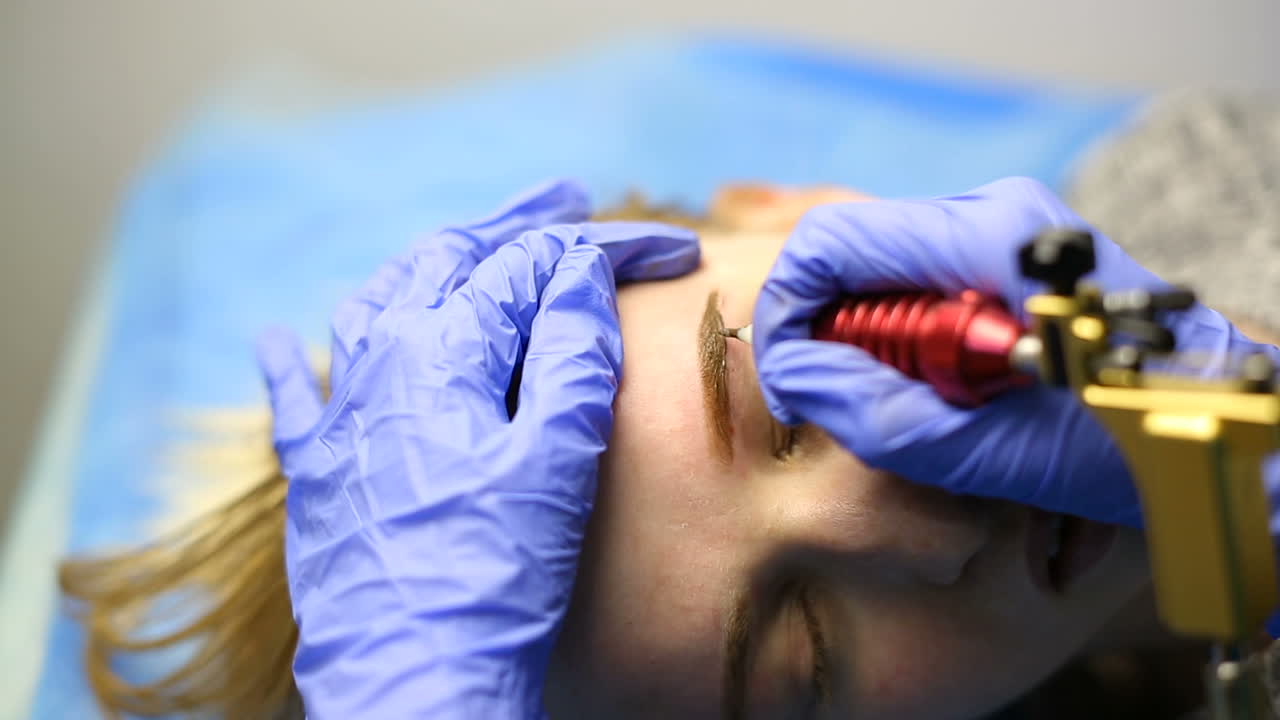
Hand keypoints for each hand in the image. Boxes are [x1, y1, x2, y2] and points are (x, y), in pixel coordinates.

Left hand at [256, 179, 699, 718]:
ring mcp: (338, 416)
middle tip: (571, 196)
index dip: (608, 251)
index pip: (534, 268)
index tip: (673, 252)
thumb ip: (570, 352)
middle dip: (518, 225)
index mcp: (440, 349)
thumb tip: (577, 273)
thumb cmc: (493, 576)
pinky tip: (284, 340)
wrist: (411, 680)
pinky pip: (296, 395)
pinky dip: (297, 360)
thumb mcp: (558, 458)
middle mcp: (376, 362)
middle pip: (452, 262)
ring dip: (433, 264)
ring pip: (379, 304)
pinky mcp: (316, 472)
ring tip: (469, 243)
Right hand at [752, 176, 1277, 527]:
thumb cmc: (1128, 442)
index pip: (832, 241)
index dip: (785, 307)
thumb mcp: (992, 450)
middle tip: (833, 398)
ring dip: (862, 333)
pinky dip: (900, 332)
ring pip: (879, 266)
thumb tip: (790, 377)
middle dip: (821, 324)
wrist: (1214, 428)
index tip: (782, 374)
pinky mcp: (1007, 255)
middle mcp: (993, 214)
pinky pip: (918, 280)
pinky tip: (930, 381)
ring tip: (895, 398)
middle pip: (851, 249)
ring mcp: (1004, 229)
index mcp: (988, 241)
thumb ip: (875, 411)